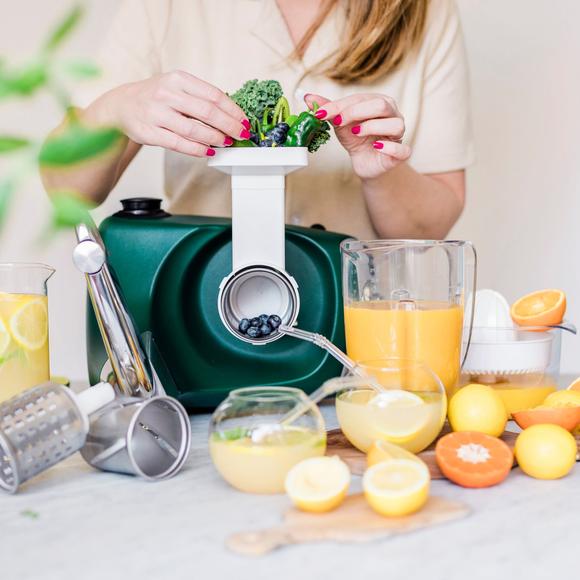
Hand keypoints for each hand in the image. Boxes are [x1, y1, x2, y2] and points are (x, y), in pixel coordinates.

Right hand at [86, 71, 250, 156]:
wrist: (122, 106)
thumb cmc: (156, 97)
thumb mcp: (177, 87)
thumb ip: (200, 97)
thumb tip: (232, 115)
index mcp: (178, 79)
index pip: (213, 95)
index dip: (233, 110)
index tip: (244, 121)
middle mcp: (166, 94)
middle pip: (207, 112)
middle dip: (229, 126)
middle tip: (241, 135)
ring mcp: (156, 114)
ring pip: (193, 130)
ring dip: (214, 139)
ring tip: (226, 143)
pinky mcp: (149, 133)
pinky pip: (178, 144)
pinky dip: (197, 149)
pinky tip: (208, 151)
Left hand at [305, 93, 410, 179]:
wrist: (365, 162)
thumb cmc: (356, 138)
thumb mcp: (340, 123)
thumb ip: (328, 109)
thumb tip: (307, 97)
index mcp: (380, 102)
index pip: (362, 98)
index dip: (340, 106)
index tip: (321, 114)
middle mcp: (393, 115)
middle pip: (382, 105)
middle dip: (357, 112)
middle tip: (339, 123)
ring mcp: (399, 134)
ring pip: (396, 125)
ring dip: (373, 128)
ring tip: (357, 134)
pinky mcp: (402, 153)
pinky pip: (403, 149)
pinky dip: (389, 148)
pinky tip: (376, 147)